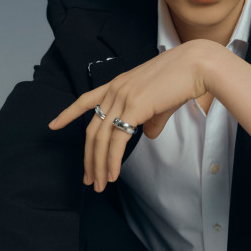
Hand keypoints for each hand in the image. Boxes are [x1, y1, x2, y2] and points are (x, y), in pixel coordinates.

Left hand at [49, 40, 207, 191]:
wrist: (197, 66)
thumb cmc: (183, 80)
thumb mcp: (161, 101)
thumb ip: (151, 119)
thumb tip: (149, 135)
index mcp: (118, 84)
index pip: (85, 100)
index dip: (68, 114)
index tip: (53, 125)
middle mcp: (115, 90)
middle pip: (92, 130)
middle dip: (89, 157)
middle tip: (89, 178)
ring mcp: (122, 98)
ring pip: (102, 138)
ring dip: (99, 165)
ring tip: (100, 184)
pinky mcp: (134, 108)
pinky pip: (117, 141)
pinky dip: (112, 160)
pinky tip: (113, 174)